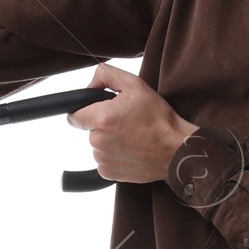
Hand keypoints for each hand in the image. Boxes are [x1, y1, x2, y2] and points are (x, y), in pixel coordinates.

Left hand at [68, 64, 191, 183]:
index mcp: (102, 119)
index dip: (85, 111)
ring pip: (97, 146)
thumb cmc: (158, 118)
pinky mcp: (108, 173)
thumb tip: (89, 86)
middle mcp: (98, 141)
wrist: (175, 149)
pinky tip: (131, 150)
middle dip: (103, 125)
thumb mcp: (135, 85)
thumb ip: (106, 75)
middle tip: (126, 122)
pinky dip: (114, 156)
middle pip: (89, 130)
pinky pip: (104, 161)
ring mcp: (103, 159)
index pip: (73, 115)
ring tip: (132, 137)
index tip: (98, 111)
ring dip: (109, 141)